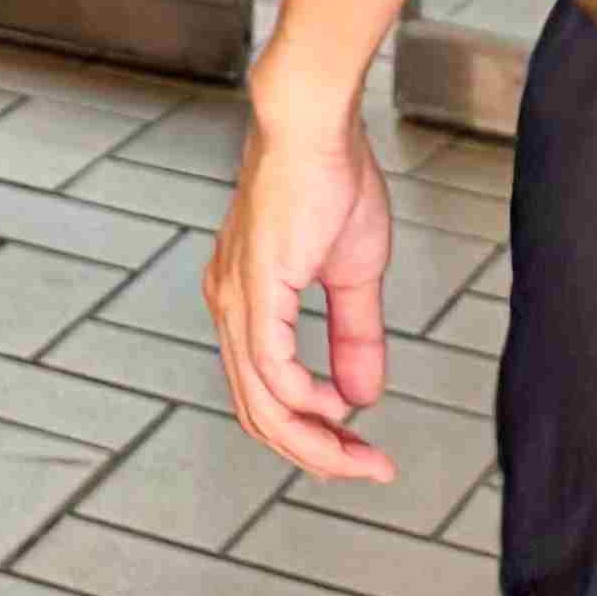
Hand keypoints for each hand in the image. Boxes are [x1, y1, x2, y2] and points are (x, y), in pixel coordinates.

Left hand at [203, 85, 400, 487]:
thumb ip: (355, 336)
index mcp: (245, 303)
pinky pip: (270, 367)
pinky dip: (304, 401)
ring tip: (362, 458)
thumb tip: (361, 395)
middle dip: (316, 454)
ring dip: (315, 441)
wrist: (314, 125)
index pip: (266, 394)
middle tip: (368, 470)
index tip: (363, 450)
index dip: (312, 435)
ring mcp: (236, 299)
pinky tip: (339, 410)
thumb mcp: (352, 273)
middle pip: (259, 413)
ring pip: (263, 403)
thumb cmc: (328, 179)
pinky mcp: (254, 286)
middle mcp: (229, 306)